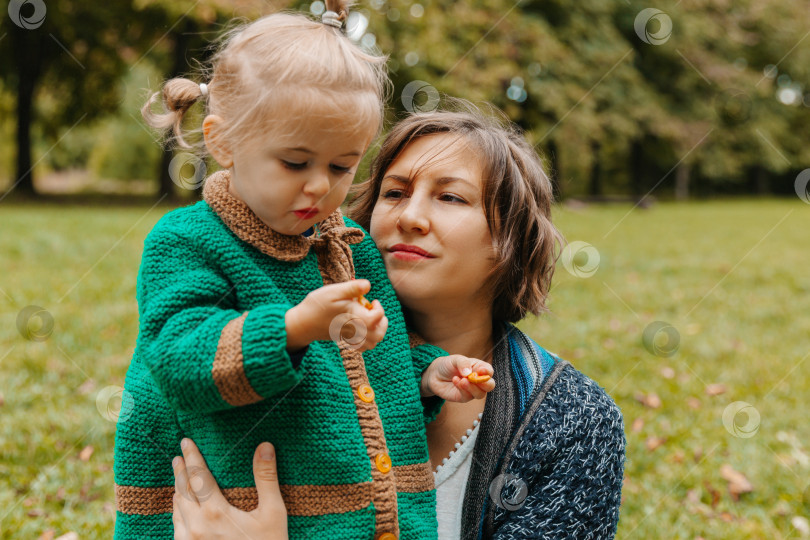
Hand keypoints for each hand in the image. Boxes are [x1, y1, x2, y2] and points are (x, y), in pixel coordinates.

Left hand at [172, 438, 287, 539]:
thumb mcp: (274, 514)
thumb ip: (266, 479)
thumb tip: (264, 446)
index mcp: (215, 512)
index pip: (197, 476)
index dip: (191, 456)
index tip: (186, 441)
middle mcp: (195, 527)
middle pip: (181, 491)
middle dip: (180, 471)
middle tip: (178, 456)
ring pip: (177, 510)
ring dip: (177, 491)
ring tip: (179, 479)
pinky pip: (177, 528)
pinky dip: (178, 512)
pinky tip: (182, 510)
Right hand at [285, 279, 387, 352]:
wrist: (302, 323)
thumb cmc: (317, 305)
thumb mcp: (334, 291)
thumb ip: (353, 288)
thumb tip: (368, 285)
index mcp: (354, 317)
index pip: (377, 317)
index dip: (379, 308)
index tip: (372, 300)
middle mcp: (355, 329)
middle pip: (379, 334)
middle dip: (383, 322)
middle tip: (375, 311)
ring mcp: (351, 336)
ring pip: (373, 342)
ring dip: (377, 331)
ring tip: (371, 319)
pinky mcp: (346, 339)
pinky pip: (363, 347)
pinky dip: (368, 339)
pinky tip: (363, 328)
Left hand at [420, 355, 495, 401]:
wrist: (435, 374)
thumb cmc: (448, 365)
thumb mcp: (455, 359)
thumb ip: (463, 363)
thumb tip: (469, 373)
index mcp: (479, 368)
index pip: (489, 371)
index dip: (487, 372)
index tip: (481, 370)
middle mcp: (478, 380)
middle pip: (489, 385)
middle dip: (485, 383)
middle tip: (475, 378)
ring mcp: (472, 390)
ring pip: (480, 394)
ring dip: (472, 387)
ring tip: (462, 380)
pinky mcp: (463, 397)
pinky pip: (467, 396)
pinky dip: (462, 389)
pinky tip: (455, 381)